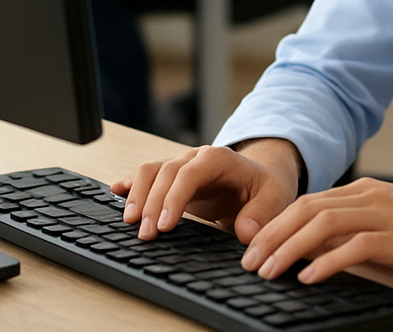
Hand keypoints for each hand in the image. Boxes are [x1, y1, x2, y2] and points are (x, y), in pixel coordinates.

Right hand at [112, 140, 302, 244]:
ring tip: (129, 223)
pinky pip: (146, 174)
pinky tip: (116, 192)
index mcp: (219, 159)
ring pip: (150, 171)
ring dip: (137, 195)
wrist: (261, 177)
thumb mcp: (276, 198)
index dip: (173, 197)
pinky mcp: (172, 177)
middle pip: (164, 172)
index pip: (189, 173)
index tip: (165, 225)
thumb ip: (262, 214)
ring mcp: (181, 165)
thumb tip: (245, 231)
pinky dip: (130, 183)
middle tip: (146, 235)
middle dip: (151, 203)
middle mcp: (195, 158)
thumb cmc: (267, 188)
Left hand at [239, 178, 392, 286]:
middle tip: (248, 261)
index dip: (277, 224)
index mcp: (368, 191)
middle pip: (307, 209)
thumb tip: (319, 248)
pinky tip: (309, 278)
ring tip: (268, 271)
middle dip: (272, 235)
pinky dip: (327, 261)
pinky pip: (355, 246)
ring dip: (289, 248)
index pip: (310, 202)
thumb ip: (359, 228)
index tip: (253, 246)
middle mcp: (372, 196)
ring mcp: (386, 214)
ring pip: (323, 224)